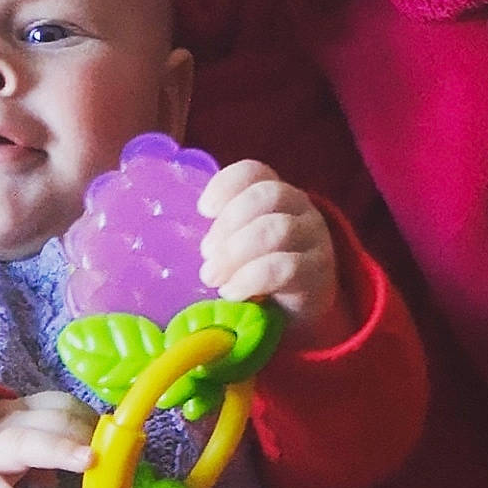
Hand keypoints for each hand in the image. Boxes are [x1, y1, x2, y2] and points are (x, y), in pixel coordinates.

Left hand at [197, 161, 339, 339]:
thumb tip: (168, 248)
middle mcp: (299, 209)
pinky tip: (232, 292)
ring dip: (237, 252)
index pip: (255, 173)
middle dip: (228, 224)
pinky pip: (288, 267)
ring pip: (278, 229)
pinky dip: (253, 278)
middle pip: (267, 196)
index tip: (203, 210)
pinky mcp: (318, 274)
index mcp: (274, 196)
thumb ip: (214, 241)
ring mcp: (313, 239)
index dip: (227, 184)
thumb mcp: (234, 252)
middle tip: (205, 256)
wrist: (296, 315)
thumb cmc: (256, 279)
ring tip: (213, 278)